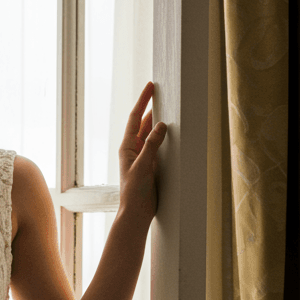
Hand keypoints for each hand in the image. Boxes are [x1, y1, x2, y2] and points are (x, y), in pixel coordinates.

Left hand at [117, 81, 166, 229]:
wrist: (136, 212)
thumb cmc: (134, 191)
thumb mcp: (143, 166)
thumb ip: (152, 145)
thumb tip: (161, 124)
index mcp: (127, 147)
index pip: (135, 118)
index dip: (143, 101)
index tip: (150, 86)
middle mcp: (134, 149)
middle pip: (143, 123)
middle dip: (152, 108)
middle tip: (163, 93)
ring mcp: (143, 157)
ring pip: (152, 134)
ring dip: (159, 122)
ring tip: (169, 107)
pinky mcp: (151, 165)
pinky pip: (159, 146)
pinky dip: (165, 137)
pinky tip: (172, 131)